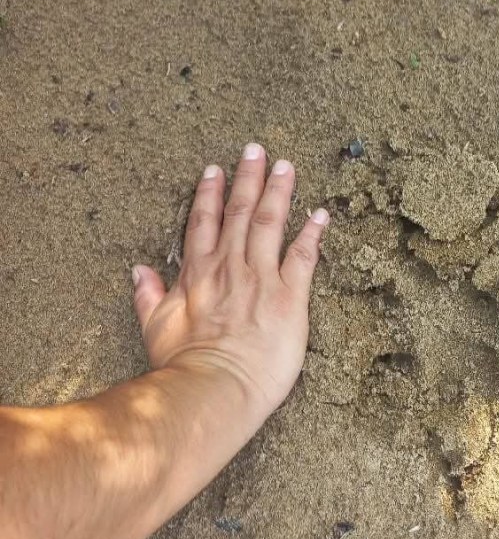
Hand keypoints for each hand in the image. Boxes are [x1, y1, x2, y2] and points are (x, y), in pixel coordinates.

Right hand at [131, 144, 328, 426]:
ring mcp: (261, 279)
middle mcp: (230, 268)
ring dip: (279, 192)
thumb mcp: (155, 328)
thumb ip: (148, 295)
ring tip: (286, 166)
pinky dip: (313, 233)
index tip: (215, 169)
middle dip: (248, 178)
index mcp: (198, 274)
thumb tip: (138, 271)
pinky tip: (320, 213)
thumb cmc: (183, 365)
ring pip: (271, 223)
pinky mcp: (290, 297)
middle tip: (256, 149)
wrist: (212, 388)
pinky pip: (304, 257)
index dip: (210, 194)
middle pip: (240, 212)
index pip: (204, 223)